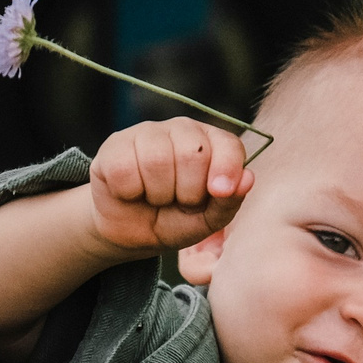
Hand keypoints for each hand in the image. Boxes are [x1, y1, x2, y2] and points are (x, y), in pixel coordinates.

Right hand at [86, 119, 253, 256]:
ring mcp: (148, 133)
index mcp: (213, 144)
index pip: (228, 145)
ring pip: (157, 159)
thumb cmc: (174, 221)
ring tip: (156, 198)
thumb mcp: (207, 221)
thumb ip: (229, 202)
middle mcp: (183, 130)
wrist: (131, 232)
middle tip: (180, 201)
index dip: (226, 170)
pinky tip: (131, 192)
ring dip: (157, 194)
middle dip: (188, 191)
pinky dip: (129, 192)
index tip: (218, 192)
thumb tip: (247, 179)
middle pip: (193, 153)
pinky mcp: (115, 144)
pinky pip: (124, 169)